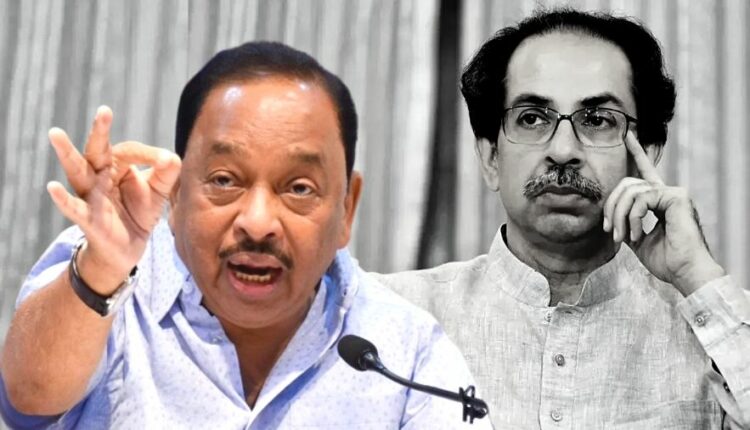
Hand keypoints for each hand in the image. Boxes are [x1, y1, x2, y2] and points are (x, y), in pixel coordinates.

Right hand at [47, 106, 180, 292]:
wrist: (129, 247)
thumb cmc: (139, 211)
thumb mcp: (157, 190)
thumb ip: (166, 172)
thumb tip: (171, 157)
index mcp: (116, 165)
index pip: (129, 150)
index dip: (149, 154)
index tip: (165, 160)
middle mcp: (99, 175)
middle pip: (96, 150)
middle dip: (100, 131)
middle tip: (104, 111)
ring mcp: (90, 195)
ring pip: (77, 172)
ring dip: (67, 154)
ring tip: (56, 134)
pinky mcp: (87, 218)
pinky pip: (73, 207)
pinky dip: (62, 198)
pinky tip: (52, 187)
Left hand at [602, 132, 724, 295]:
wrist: (685, 273)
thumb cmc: (668, 262)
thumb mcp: (638, 241)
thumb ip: (627, 224)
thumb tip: (613, 218)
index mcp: (660, 202)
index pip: (645, 173)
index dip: (636, 152)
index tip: (628, 135)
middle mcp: (668, 193)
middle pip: (627, 184)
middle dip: (612, 207)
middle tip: (610, 230)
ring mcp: (674, 193)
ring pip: (631, 191)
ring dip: (620, 216)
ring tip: (622, 237)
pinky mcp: (677, 197)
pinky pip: (642, 199)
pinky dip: (632, 218)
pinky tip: (636, 234)